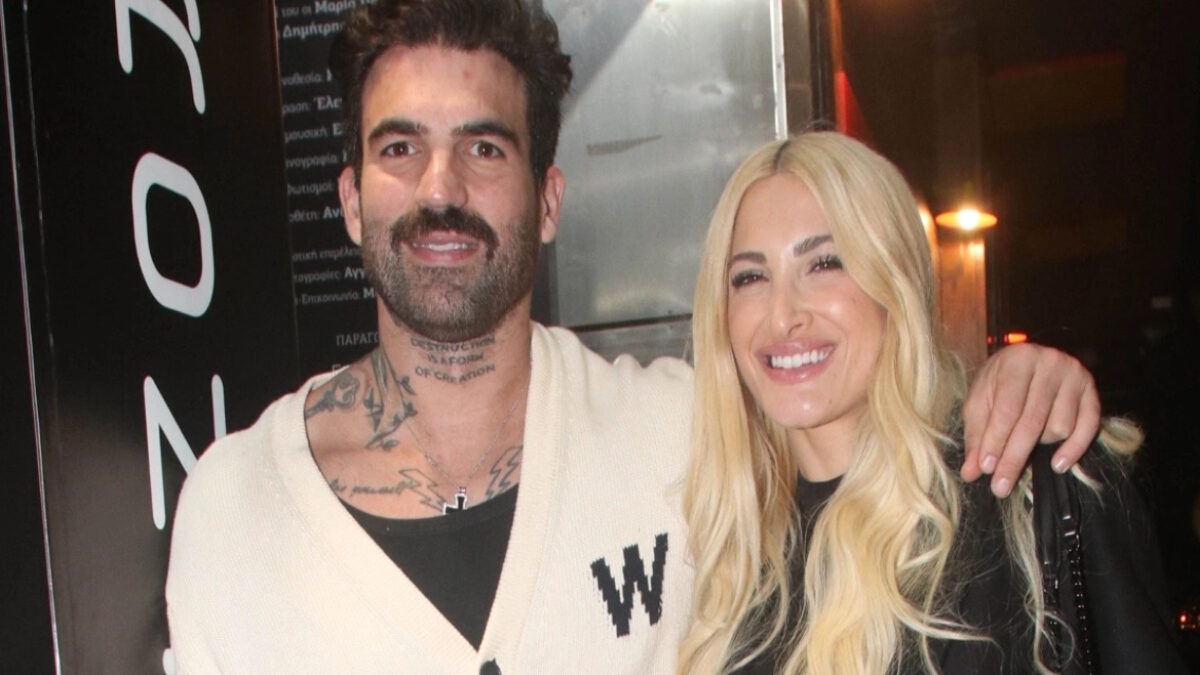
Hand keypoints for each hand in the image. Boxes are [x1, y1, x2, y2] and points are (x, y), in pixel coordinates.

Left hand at [961, 343, 1100, 496]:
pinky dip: (1074, 449)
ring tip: (1024, 441)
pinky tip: (1057, 465)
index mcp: (1017, 359)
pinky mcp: (1092, 391)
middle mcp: (1050, 363)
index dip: (996, 440)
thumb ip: (976, 435)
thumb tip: (971, 472)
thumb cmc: (998, 384)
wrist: (1026, 362)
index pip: (1008, 408)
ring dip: (1039, 444)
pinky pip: (1088, 428)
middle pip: (1033, 421)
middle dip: (1014, 457)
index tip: (986, 469)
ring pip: (1059, 427)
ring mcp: (1075, 375)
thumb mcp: (979, 402)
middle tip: (1000, 487)